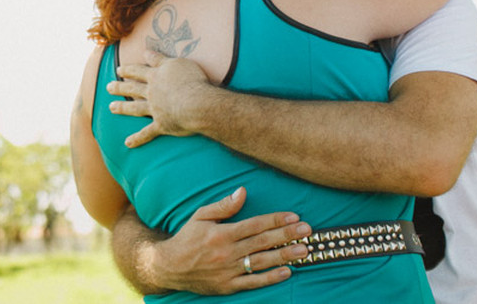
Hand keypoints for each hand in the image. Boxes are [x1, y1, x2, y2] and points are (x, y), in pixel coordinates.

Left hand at [106, 49, 215, 146]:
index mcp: (156, 77)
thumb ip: (159, 59)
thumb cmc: (191, 80)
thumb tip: (145, 53)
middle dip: (119, 87)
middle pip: (132, 89)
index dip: (129, 70)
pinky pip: (147, 133)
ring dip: (122, 108)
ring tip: (111, 108)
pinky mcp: (161, 125)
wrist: (198, 103)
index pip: (139, 71)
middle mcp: (152, 93)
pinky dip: (137, 139)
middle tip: (108, 87)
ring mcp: (155, 110)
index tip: (119, 69)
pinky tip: (127, 143)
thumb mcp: (176, 63)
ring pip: (135, 108)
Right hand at [145, 188, 309, 294]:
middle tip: (307, 231)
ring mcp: (228, 270)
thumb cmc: (186, 238)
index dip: (275, 220)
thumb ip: (223, 205)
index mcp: (221, 233)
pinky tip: (286, 272)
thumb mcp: (200, 216)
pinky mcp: (228, 286)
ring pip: (261, 261)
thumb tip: (243, 192)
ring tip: (304, 251)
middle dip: (286, 236)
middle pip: (262, 242)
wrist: (169, 266)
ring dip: (284, 255)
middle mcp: (227, 251)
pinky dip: (270, 277)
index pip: (254, 224)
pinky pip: (253, 282)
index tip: (294, 217)